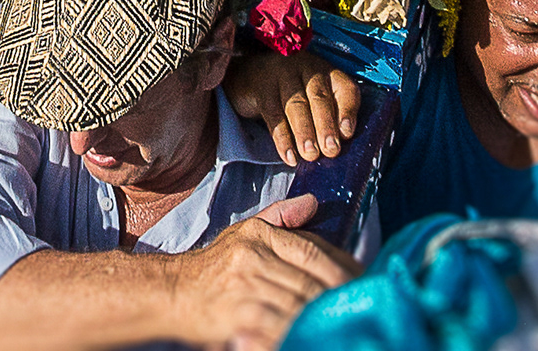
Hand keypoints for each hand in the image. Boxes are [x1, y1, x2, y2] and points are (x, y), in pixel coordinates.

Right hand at [171, 198, 354, 349]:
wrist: (172, 292)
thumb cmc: (214, 267)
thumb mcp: (244, 233)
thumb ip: (280, 217)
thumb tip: (312, 202)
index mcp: (260, 234)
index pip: (315, 253)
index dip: (344, 271)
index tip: (365, 284)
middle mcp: (253, 256)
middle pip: (312, 283)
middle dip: (339, 299)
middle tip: (360, 309)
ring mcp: (247, 287)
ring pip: (300, 306)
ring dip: (323, 318)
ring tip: (341, 324)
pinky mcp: (240, 315)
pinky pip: (281, 326)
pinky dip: (298, 332)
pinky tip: (309, 335)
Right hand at [222, 48, 362, 167]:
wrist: (249, 75)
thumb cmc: (292, 94)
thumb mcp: (315, 99)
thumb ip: (331, 118)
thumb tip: (340, 146)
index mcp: (327, 73)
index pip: (344, 88)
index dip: (348, 111)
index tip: (347, 134)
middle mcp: (307, 69)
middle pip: (319, 97)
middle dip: (326, 126)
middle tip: (331, 150)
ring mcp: (282, 74)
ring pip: (296, 105)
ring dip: (305, 132)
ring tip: (310, 155)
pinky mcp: (262, 86)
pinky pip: (273, 114)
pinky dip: (282, 137)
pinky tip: (289, 156)